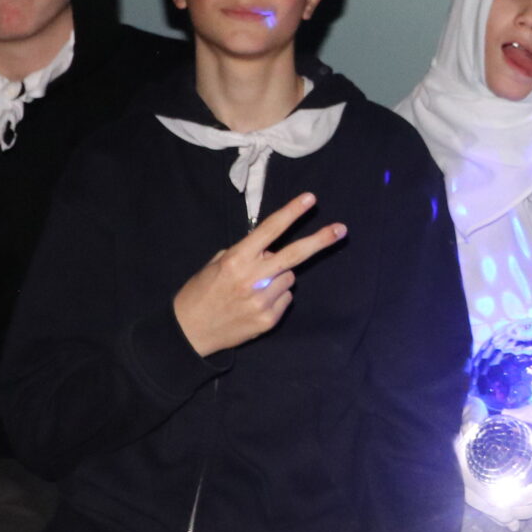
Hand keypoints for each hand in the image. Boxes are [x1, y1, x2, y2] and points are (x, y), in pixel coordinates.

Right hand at [172, 192, 348, 356]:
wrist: (190, 332)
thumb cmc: (201, 292)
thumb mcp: (215, 264)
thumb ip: (245, 253)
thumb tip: (270, 250)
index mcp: (237, 259)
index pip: (270, 230)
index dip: (291, 212)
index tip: (310, 199)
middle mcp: (252, 278)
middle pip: (295, 255)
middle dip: (320, 240)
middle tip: (341, 229)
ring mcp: (263, 300)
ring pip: (290, 277)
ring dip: (279, 276)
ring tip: (255, 286)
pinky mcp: (269, 319)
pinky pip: (286, 298)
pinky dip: (277, 296)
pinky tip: (255, 302)